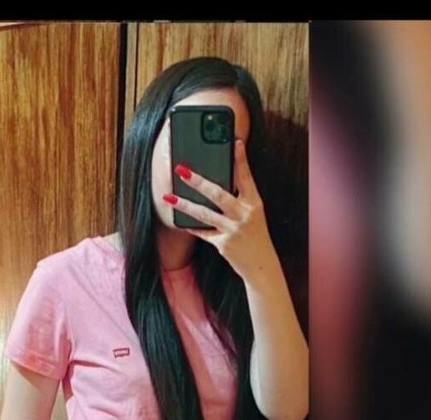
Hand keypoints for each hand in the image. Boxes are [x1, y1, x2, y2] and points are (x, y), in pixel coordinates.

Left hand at [164, 139, 277, 284]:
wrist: (261, 266)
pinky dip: (191, 226)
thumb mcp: (253, 214)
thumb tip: (216, 183)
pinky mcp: (223, 244)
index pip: (246, 177)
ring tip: (168, 196)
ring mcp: (233, 230)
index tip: (235, 142)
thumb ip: (239, 198)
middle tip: (181, 169)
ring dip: (184, 204)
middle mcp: (244, 215)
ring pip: (204, 214)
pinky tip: (178, 220)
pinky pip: (203, 232)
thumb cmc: (256, 236)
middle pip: (218, 194)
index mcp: (254, 203)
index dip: (241, 160)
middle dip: (198, 181)